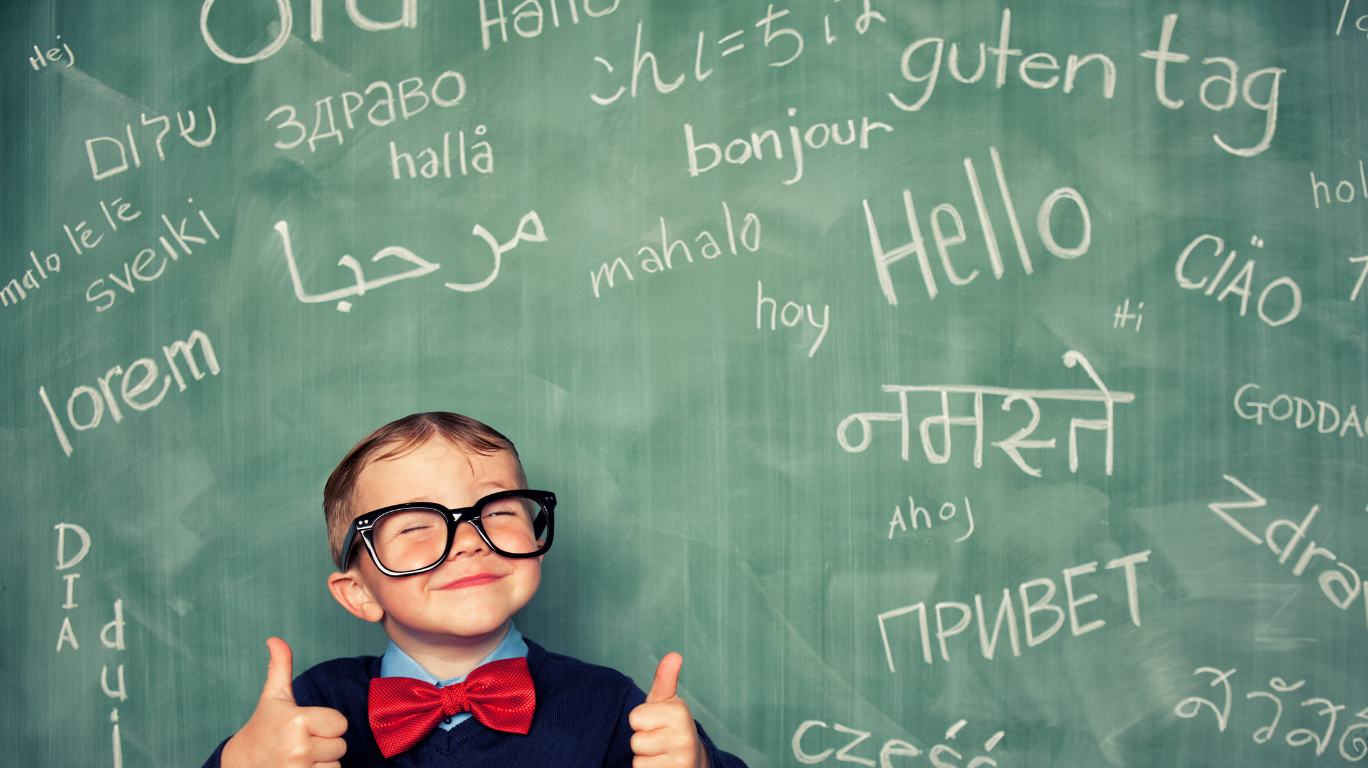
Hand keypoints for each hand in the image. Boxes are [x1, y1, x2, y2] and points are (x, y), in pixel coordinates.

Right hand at [221, 638, 348, 767]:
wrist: (240, 766)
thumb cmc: (262, 731)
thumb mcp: (273, 699)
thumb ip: (280, 668)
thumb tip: (275, 639)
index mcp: (296, 721)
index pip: (340, 723)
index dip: (327, 725)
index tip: (305, 727)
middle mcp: (298, 748)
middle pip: (340, 745)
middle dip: (325, 745)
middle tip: (300, 744)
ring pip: (335, 764)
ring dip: (321, 763)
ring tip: (298, 759)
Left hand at [629, 653, 710, 767]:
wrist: (693, 758)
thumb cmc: (672, 726)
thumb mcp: (667, 701)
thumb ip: (665, 678)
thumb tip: (674, 654)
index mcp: (679, 714)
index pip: (635, 718)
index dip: (642, 720)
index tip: (656, 722)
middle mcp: (684, 739)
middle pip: (636, 742)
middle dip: (643, 740)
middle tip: (658, 739)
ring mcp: (681, 762)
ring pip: (639, 761)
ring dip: (645, 758)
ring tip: (660, 753)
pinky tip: (662, 766)